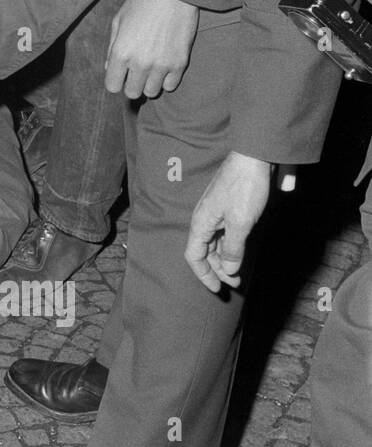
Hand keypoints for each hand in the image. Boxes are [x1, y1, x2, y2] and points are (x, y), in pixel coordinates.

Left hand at [105, 0, 198, 98]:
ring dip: (150, 83)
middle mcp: (140, 63)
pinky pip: (171, 86)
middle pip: (132, 92)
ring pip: (152, 92)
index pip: (113, 86)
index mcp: (121, 52)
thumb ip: (111, 48)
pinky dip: (167, 80)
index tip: (121, 73)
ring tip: (152, 69)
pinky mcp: (180, 63)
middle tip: (137, 71)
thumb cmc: (142, 3)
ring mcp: (161, 65)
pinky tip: (165, 67)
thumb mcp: (118, 21)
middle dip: (132, 84)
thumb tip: (110, 68)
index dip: (116, 80)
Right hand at [185, 152, 271, 291]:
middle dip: (217, 270)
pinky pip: (222, 233)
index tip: (217, 289)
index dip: (203, 275)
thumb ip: (233, 248)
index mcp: (201, 223)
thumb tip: (228, 269)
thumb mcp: (241, 223)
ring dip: (224, 259)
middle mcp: (204, 219)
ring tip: (238, 272)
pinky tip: (239, 251)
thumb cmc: (245, 187)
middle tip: (235, 283)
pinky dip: (229, 246)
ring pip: (214, 243)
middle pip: (203, 251)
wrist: (253, 157)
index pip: (193, 256)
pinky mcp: (226, 207)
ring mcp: (214, 213)